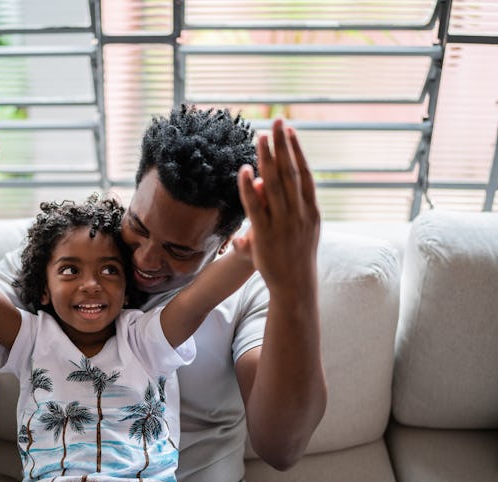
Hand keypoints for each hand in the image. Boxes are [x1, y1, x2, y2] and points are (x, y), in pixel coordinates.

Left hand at [236, 119, 319, 292]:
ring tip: (260, 136)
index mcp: (311, 210)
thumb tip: (267, 186)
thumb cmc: (295, 257)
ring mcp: (283, 223)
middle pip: (290, 172)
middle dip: (283, 144)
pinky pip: (255, 207)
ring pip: (275, 184)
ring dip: (267, 158)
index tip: (290, 130)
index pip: (304, 173)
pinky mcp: (265, 235)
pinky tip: (244, 169)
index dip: (296, 150)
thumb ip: (285, 207)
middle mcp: (300, 213)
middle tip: (276, 120)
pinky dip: (249, 187)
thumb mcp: (299, 230)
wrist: (295, 287)